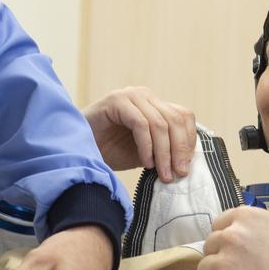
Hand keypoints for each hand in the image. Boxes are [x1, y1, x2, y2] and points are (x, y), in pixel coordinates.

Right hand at [82, 86, 196, 181]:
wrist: (79, 149)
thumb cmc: (110, 151)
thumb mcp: (146, 152)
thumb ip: (165, 151)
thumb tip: (187, 163)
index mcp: (155, 104)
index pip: (183, 116)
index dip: (189, 140)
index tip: (186, 167)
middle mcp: (145, 95)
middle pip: (175, 119)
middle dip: (179, 150)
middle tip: (178, 174)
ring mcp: (131, 95)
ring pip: (159, 123)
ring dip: (163, 152)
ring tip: (162, 174)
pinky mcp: (116, 100)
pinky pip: (140, 124)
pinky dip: (146, 146)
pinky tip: (145, 163)